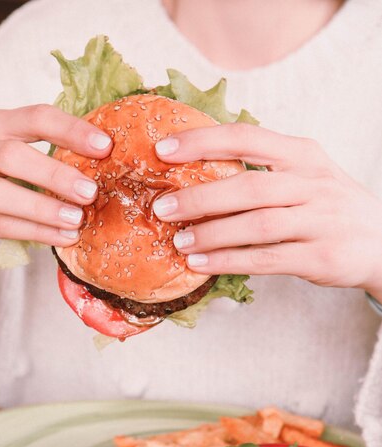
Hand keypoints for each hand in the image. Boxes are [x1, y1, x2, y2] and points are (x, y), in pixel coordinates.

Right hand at [0, 104, 111, 248]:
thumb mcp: (17, 151)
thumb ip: (52, 150)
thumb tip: (109, 160)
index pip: (36, 118)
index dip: (71, 130)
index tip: (105, 146)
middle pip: (12, 155)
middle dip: (55, 174)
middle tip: (90, 191)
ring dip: (42, 208)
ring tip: (76, 219)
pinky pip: (0, 225)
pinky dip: (34, 232)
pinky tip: (63, 237)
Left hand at [153, 124, 381, 300]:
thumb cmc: (329, 206)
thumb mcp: (306, 174)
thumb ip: (263, 168)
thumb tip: (197, 170)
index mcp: (303, 154)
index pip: (246, 138)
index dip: (202, 142)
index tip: (163, 149)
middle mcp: (314, 183)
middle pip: (248, 186)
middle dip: (200, 197)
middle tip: (163, 208)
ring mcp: (320, 221)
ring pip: (256, 226)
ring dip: (212, 233)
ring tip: (179, 240)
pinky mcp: (321, 257)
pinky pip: (267, 259)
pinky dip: (230, 261)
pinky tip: (202, 263)